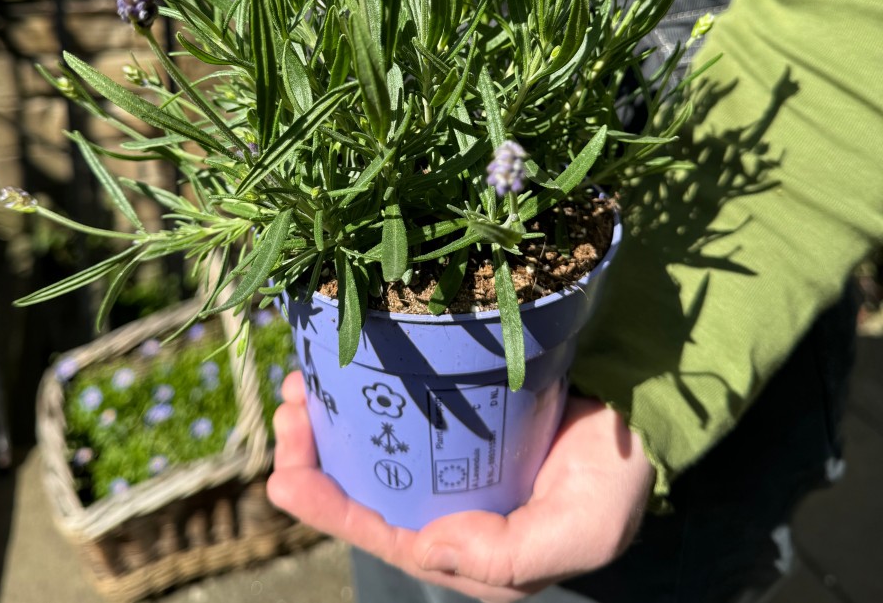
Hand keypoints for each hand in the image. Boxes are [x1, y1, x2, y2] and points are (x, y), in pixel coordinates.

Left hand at [267, 370, 653, 602]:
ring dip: (330, 421)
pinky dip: (366, 393)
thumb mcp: (576, 533)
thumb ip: (507, 556)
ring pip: (371, 448)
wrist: (640, 428)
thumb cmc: (613, 486)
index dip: (326, 508)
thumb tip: (423, 547)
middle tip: (289, 410)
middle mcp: (446, 509)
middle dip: (313, 455)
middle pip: (361, 488)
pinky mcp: (456, 420)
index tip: (284, 475)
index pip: (380, 534)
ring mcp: (449, 462)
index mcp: (464, 549)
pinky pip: (398, 410)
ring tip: (301, 387)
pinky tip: (344, 367)